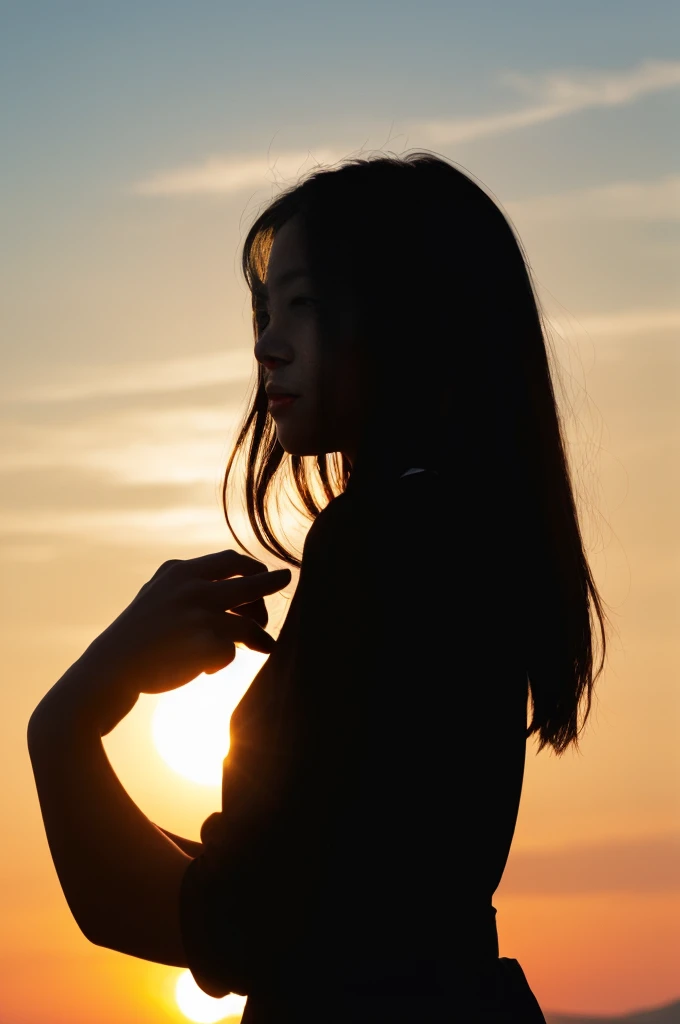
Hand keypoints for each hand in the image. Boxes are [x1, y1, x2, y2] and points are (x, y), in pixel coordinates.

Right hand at [40, 551, 290, 735]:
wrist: (109, 670)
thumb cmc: (138, 636)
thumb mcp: (158, 595)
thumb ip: (189, 584)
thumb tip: (239, 587)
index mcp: (180, 572)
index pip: (229, 560)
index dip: (252, 567)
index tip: (266, 573)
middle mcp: (192, 588)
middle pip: (249, 583)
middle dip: (272, 583)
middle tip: (286, 579)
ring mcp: (199, 615)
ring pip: (247, 622)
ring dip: (259, 635)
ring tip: (267, 646)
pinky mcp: (204, 643)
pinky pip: (230, 653)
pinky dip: (222, 662)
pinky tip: (205, 670)